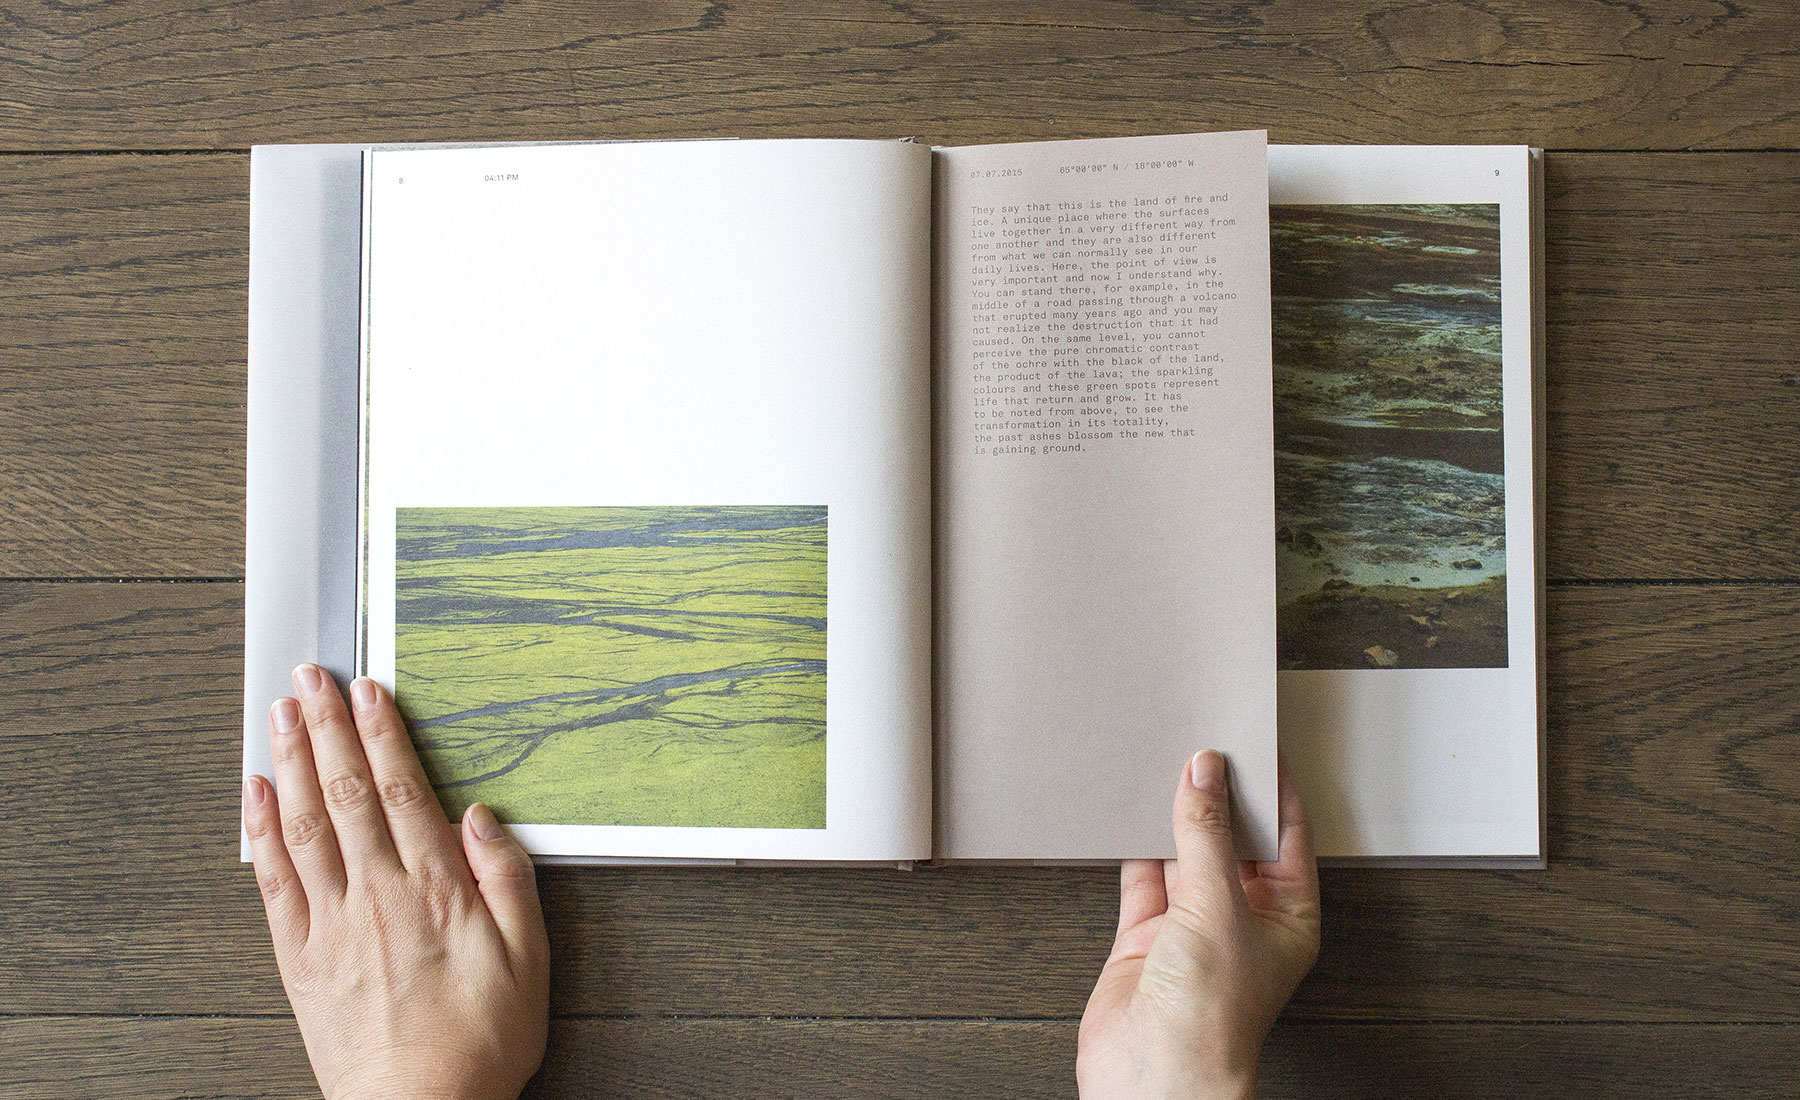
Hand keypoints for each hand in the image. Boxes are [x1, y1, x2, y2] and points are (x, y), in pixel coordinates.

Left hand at [244, 664, 549, 1099]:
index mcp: (435, 889)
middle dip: (326, 728)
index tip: (368, 690)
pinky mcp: (301, 957)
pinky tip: (256, 796)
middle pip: (347, 793)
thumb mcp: (529, 959)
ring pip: (305, 825)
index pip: (403, 791)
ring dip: (290, 762)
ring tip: (279, 714)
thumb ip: (506, 880)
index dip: (382, 734)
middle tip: (311, 677)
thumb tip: (481, 816)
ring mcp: (332, 924)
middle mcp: (377, 895)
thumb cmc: (480, 1041)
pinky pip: (274, 881)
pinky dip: (262, 831)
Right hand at [1077, 751, 1319, 1099]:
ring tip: (1164, 764)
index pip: (1288, 835)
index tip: (1257, 742)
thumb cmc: (1212, 1019)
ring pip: (1184, 853)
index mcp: (1287, 915)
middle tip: (1204, 743)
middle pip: (1234, 840)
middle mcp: (1242, 919)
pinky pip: (1142, 877)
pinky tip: (1131, 811)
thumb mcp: (1217, 905)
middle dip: (1219, 795)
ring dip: (1173, 816)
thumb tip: (1204, 773)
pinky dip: (1135, 844)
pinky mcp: (1146, 937)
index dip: (1274, 787)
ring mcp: (1192, 928)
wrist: (1154, 1077)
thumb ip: (1206, 833)